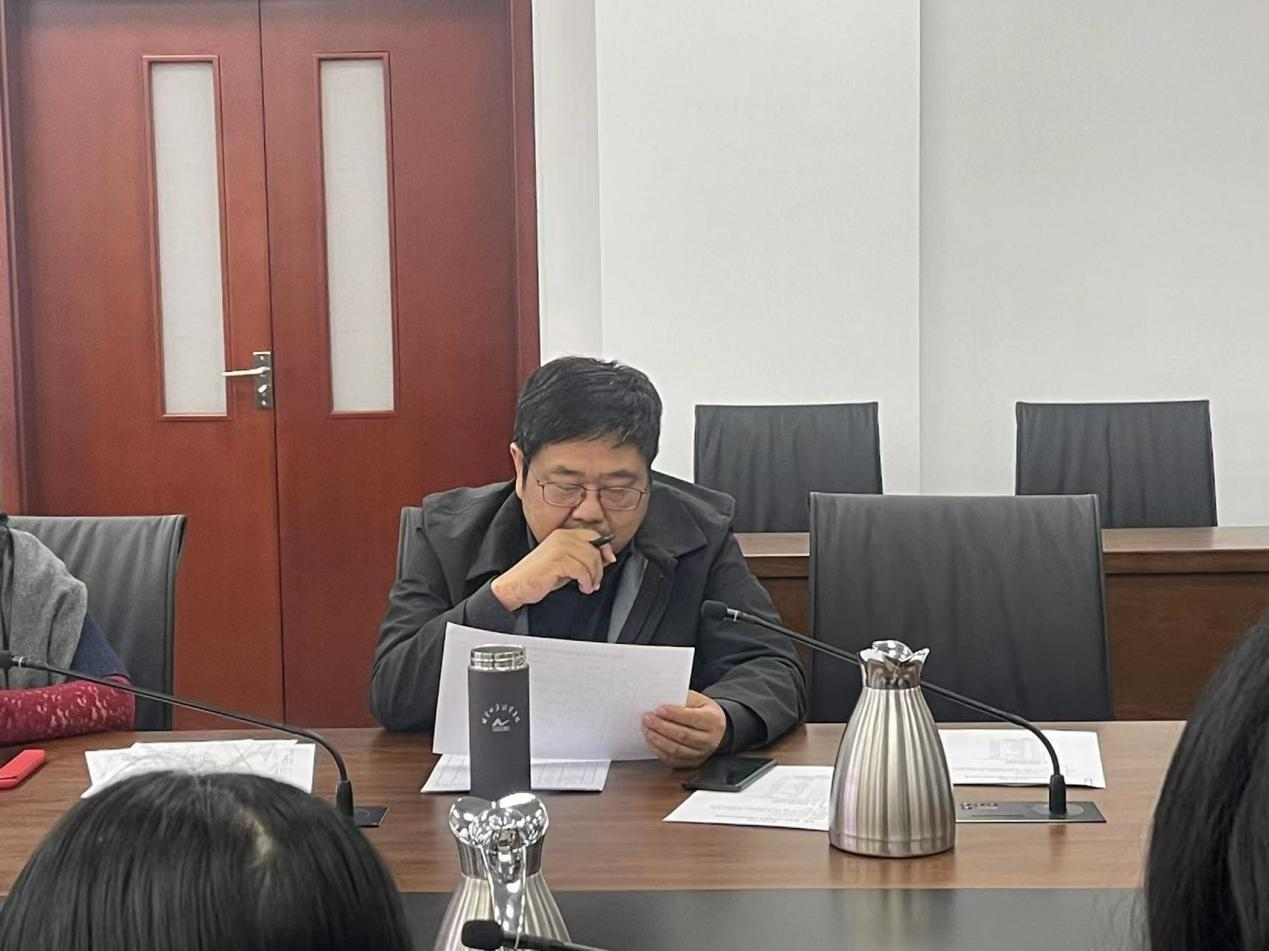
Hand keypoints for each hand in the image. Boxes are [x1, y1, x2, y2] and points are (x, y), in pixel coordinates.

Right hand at [490, 528, 616, 610]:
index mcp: (562, 534)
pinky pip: (582, 570)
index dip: (604, 547)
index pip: (592, 535)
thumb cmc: (539, 576)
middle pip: (594, 548)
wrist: (516, 586)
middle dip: (599, 568)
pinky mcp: (557, 561)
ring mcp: (559, 547)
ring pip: (590, 560)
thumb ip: (582, 558)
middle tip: (596, 582)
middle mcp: (561, 537)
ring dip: (593, 577)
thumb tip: (606, 557)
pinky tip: (582, 588)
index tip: (609, 560)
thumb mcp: (564, 563)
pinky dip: (586, 582)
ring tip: (588, 587)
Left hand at [641, 690, 726, 767]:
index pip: (692, 718)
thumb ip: (682, 700)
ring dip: (657, 740)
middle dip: (661, 727)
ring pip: (676, 750)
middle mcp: (709, 740)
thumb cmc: (704, 712)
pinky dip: (659, 751)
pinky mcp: (692, 763)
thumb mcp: (698, 700)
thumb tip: (661, 702)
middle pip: (683, 735)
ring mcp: (701, 754)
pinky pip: (673, 760)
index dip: (673, 714)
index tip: (658, 709)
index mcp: (712, 720)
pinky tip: (651, 740)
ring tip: (646, 729)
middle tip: (647, 718)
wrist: (715, 729)